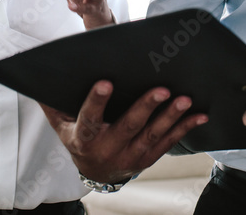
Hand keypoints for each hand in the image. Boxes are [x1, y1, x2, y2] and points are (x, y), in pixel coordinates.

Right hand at [40, 81, 207, 183]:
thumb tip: (44, 72)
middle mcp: (108, 149)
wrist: (95, 172)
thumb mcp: (61, 123)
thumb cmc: (78, 137)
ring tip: (185, 98)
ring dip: (170, 116)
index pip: (89, 119)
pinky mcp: (149, 158)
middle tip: (162, 88)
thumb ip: (54, 101)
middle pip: (129, 126)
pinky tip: (200, 115)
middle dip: (146, 107)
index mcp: (84, 138)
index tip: (105, 81)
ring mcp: (131, 155)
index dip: (97, 101)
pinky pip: (169, 143)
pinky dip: (185, 128)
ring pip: (153, 135)